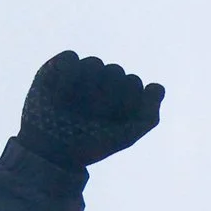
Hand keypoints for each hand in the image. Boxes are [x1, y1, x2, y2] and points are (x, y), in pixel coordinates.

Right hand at [18, 51, 164, 167]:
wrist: (54, 153)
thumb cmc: (92, 144)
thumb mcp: (127, 136)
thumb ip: (149, 114)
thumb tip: (156, 86)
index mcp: (121, 93)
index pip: (133, 82)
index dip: (123, 102)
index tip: (111, 121)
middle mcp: (102, 81)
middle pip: (115, 71)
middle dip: (104, 97)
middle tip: (89, 116)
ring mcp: (81, 73)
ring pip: (94, 63)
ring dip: (85, 88)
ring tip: (72, 107)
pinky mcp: (56, 68)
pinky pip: (70, 58)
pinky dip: (67, 76)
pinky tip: (59, 96)